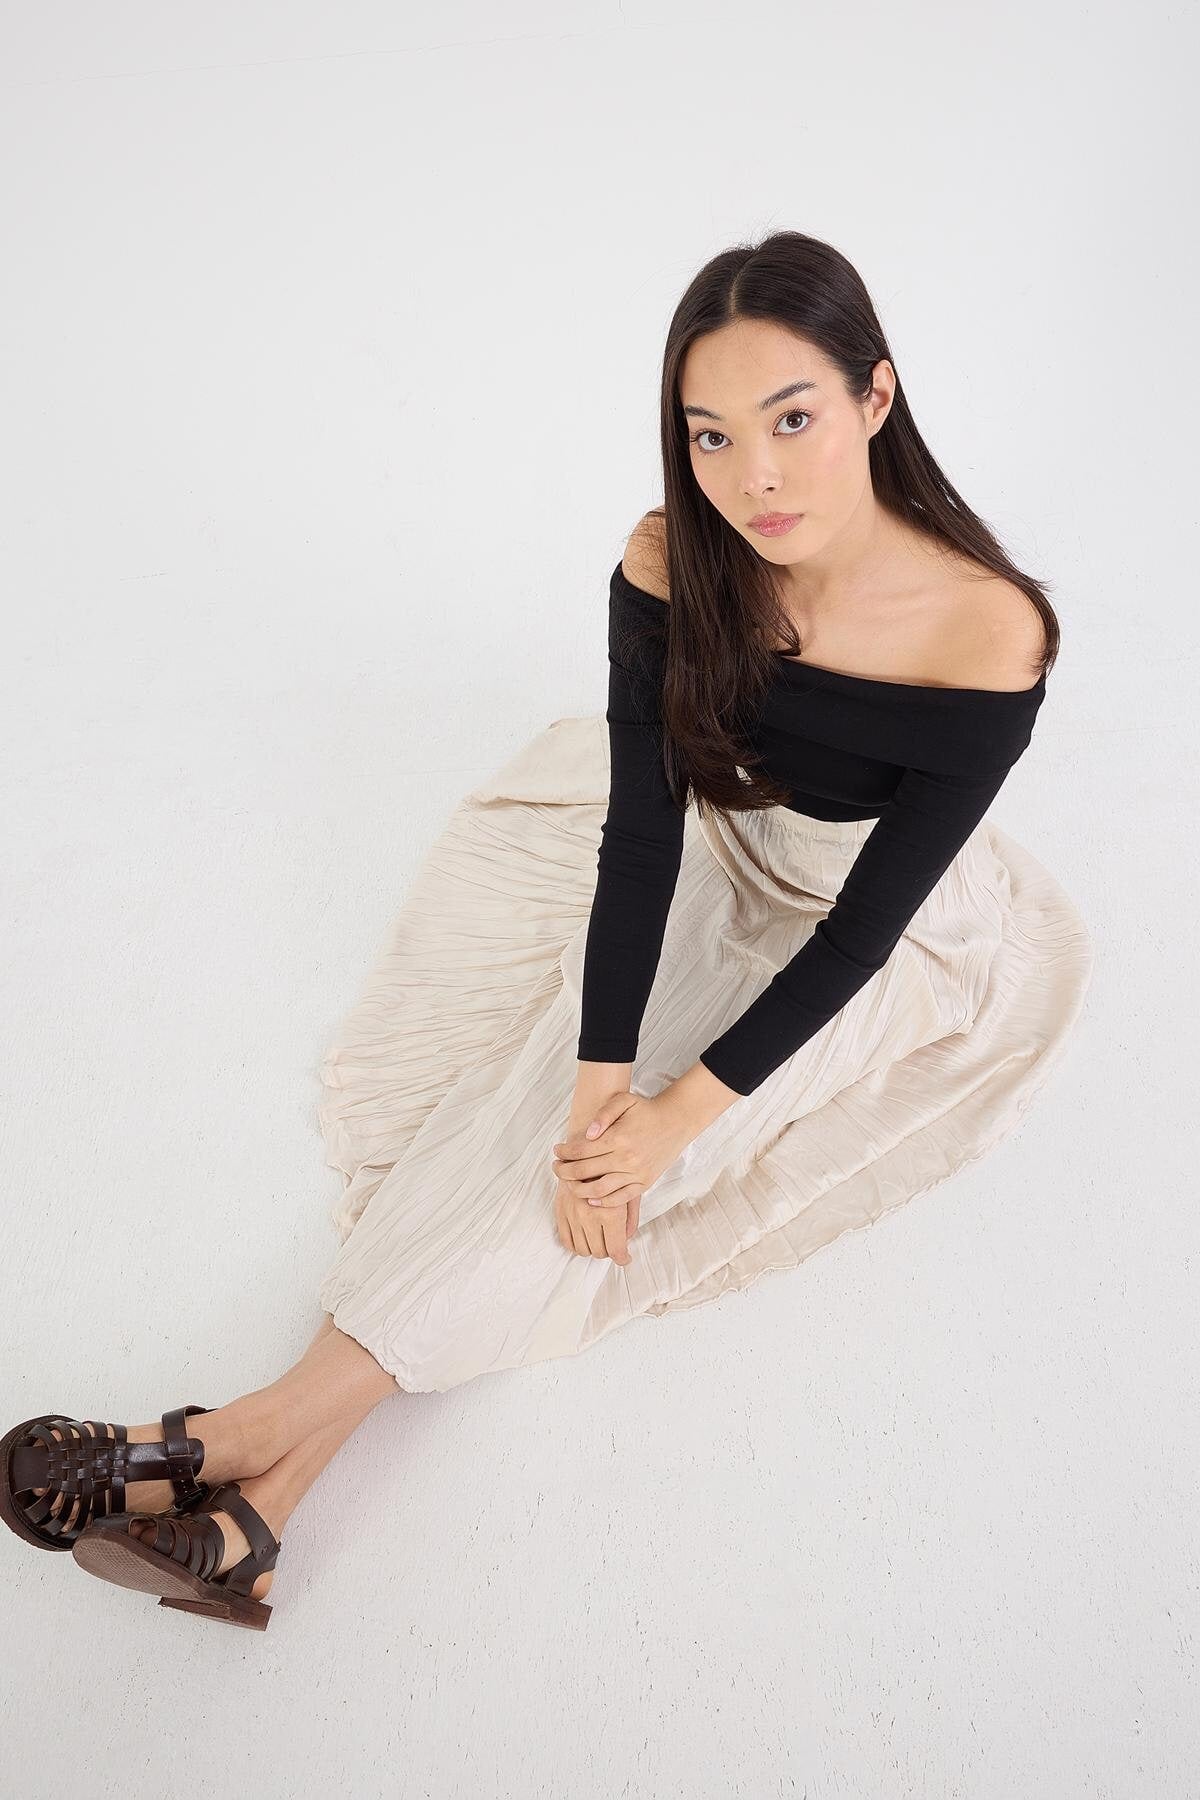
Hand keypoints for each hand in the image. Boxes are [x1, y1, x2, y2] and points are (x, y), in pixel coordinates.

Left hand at [551, 1091, 694, 1264]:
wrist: (676, 1121)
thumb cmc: (646, 1110)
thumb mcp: (624, 1100)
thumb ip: (603, 1114)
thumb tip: (588, 1134)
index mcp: (618, 1138)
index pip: (580, 1150)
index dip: (564, 1152)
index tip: (556, 1150)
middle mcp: (625, 1158)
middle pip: (583, 1172)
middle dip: (563, 1171)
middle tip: (556, 1167)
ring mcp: (635, 1174)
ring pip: (598, 1190)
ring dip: (577, 1189)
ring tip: (568, 1183)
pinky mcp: (644, 1183)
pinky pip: (619, 1199)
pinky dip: (602, 1202)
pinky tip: (590, 1198)